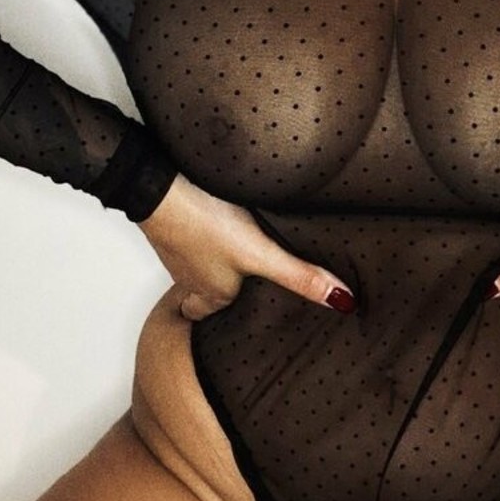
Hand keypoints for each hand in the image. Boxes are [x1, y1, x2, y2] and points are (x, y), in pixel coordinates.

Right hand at [136, 173, 357, 321]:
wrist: (157, 184)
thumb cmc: (205, 224)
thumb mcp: (261, 254)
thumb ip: (299, 277)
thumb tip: (341, 303)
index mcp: (212, 294)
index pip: (212, 316)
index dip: (227, 313)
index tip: (244, 311)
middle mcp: (191, 276)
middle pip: (207, 289)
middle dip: (225, 284)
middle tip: (247, 277)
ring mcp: (177, 248)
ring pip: (198, 262)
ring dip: (215, 256)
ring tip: (239, 245)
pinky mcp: (172, 221)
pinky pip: (190, 234)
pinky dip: (203, 230)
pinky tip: (220, 215)